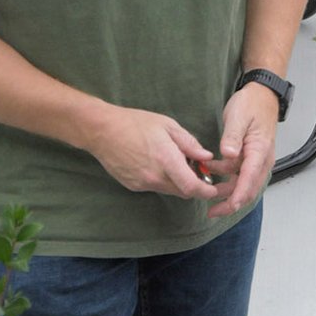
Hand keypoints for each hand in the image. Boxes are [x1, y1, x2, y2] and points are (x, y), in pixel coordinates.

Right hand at [87, 105, 218, 200]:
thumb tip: (207, 157)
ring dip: (177, 182)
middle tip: (195, 170)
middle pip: (183, 192)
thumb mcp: (168, 126)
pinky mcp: (133, 186)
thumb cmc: (136, 123)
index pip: (192, 188)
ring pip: (169, 190)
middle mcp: (155, 177)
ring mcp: (142, 184)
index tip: (213, 189)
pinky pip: (155, 187)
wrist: (101, 130)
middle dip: (193, 185)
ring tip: (173, 162)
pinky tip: (155, 163)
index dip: (206, 192)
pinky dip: (162, 180)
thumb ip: (189, 144)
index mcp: (166, 160)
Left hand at [206, 82, 280, 218]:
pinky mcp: (250, 158)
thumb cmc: (252, 104)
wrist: (262, 95)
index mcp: (259, 151)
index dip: (238, 196)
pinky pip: (238, 174)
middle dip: (231, 203)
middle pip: (248, 190)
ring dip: (226, 191)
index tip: (227, 207)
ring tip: (205, 191)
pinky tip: (210, 172)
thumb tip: (228, 154)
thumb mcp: (238, 117)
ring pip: (242, 184)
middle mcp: (261, 160)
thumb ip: (232, 136)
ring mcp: (256, 160)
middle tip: (212, 212)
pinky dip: (224, 177)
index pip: (249, 180)